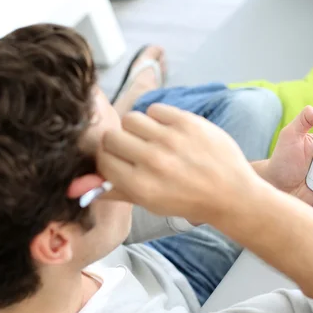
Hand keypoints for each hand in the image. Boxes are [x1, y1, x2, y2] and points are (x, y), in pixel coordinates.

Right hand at [96, 104, 262, 222]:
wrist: (231, 194)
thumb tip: (81, 187)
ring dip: (136, 128)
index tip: (116, 161)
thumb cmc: (188, 201)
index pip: (102, 160)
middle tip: (133, 149)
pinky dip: (158, 118)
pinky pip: (155, 108)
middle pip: (111, 137)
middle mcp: (152, 161)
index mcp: (140, 186)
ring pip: (131, 118)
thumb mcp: (150, 204)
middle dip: (118, 143)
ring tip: (151, 138)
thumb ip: (115, 192)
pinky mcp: (187, 122)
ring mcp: (170, 139)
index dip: (107, 160)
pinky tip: (168, 131)